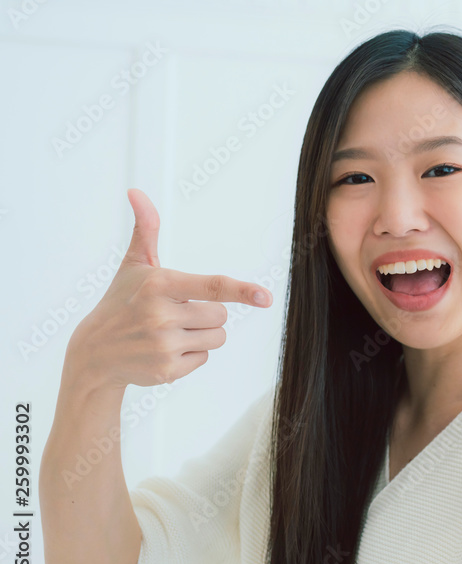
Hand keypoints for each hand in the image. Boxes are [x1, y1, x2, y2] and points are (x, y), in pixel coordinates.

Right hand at [68, 188, 273, 389]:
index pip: (211, 286)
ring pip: (218, 337)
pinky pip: (204, 358)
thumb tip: (137, 192)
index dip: (241, 290)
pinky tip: (164, 349)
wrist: (94, 352)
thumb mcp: (134, 265)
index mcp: (159, 285)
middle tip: (175, 313)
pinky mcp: (167, 370)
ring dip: (203, 334)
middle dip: (206, 313)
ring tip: (170, 331)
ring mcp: (164, 345)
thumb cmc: (122, 301)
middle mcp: (161, 315)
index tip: (265, 297)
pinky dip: (190, 355)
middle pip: (221, 314)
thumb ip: (146, 229)